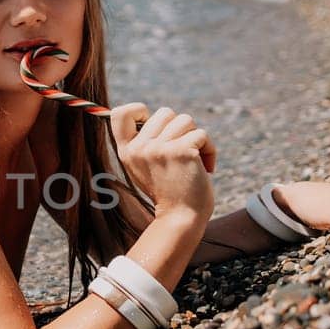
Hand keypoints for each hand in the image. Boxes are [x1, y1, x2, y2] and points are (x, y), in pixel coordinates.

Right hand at [110, 104, 215, 218]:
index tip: (150, 122)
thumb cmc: (168, 192)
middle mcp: (140, 148)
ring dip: (196, 137)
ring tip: (195, 159)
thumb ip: (145, 143)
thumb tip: (156, 117)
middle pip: (165, 112)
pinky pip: (201, 134)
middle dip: (180, 128)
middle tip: (182, 151)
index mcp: (127, 151)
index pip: (120, 113)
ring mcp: (159, 149)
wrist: (181, 218)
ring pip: (185, 120)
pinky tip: (206, 167)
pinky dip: (209, 149)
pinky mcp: (181, 151)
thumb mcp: (145, 167)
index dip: (137, 110)